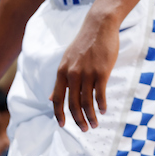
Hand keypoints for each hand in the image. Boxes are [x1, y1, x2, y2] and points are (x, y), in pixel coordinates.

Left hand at [52, 12, 119, 130]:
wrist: (99, 26)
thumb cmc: (84, 43)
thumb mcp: (67, 60)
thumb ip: (61, 80)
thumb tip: (51, 98)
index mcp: (62, 72)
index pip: (57, 99)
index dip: (59, 114)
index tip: (63, 126)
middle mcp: (72, 74)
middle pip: (73, 104)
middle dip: (78, 120)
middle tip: (84, 129)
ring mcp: (87, 73)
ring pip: (87, 102)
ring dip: (91, 116)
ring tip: (95, 124)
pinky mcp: (102, 72)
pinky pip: (100, 94)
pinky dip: (101, 105)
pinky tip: (103, 110)